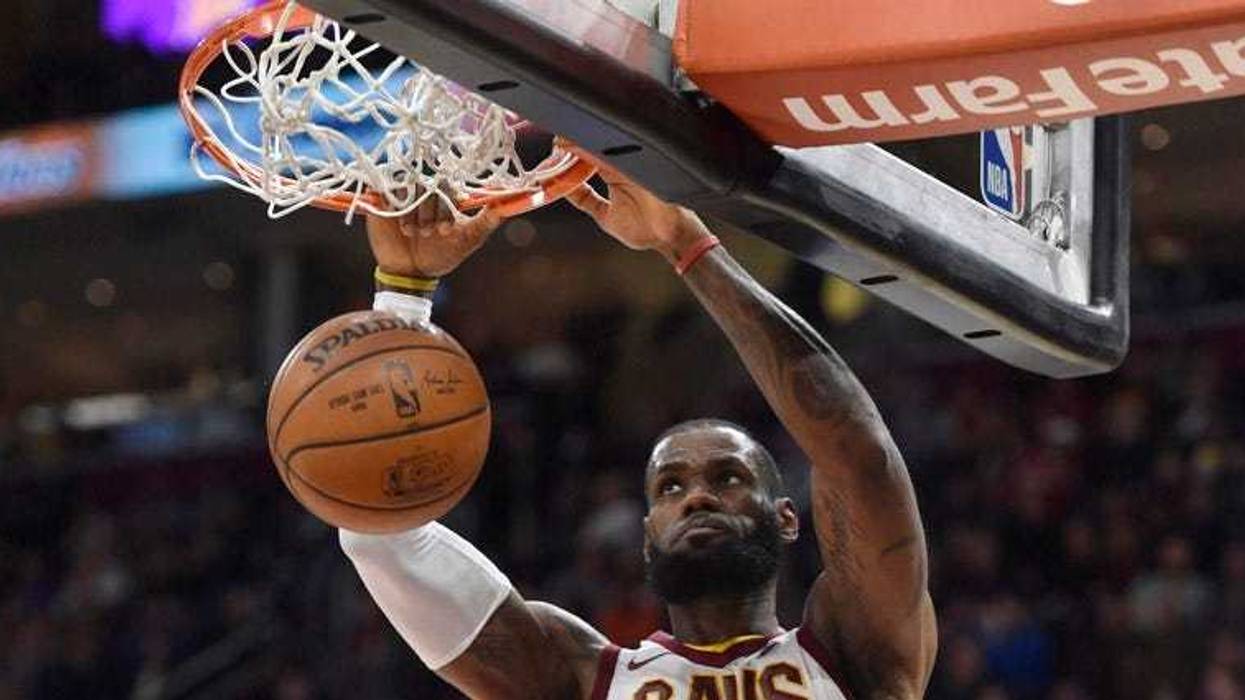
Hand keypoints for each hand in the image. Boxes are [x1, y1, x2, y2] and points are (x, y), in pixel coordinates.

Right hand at [366, 194, 502, 278]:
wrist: (411, 272)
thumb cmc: (442, 254)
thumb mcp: (468, 239)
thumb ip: (486, 222)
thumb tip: (504, 207)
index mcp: (446, 195)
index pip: (448, 185)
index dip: (448, 205)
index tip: (447, 230)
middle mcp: (425, 190)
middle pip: (428, 184)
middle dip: (431, 211)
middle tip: (430, 233)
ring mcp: (402, 194)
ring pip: (409, 187)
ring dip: (413, 212)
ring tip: (414, 233)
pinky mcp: (381, 200)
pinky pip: (386, 189)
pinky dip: (396, 207)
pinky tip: (400, 226)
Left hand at [558, 138, 711, 263]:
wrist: (670, 234)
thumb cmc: (645, 227)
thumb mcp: (605, 215)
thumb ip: (587, 201)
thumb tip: (567, 190)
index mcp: (615, 174)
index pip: (587, 157)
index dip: (569, 153)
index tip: (553, 152)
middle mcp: (621, 166)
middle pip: (590, 147)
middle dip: (569, 145)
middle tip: (553, 143)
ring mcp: (627, 164)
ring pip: (596, 146)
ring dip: (575, 144)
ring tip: (558, 143)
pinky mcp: (631, 167)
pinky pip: (604, 154)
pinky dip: (586, 149)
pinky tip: (570, 147)